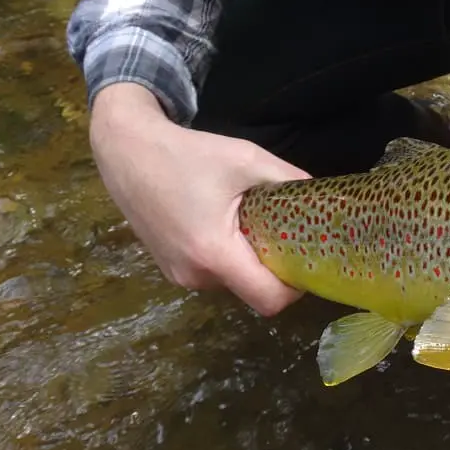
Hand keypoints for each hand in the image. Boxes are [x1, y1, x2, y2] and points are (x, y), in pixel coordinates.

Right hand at [89, 83, 310, 315]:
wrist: (126, 150)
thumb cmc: (188, 154)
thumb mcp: (247, 159)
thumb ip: (289, 180)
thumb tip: (324, 197)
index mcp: (214, 253)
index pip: (270, 300)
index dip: (295, 286)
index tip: (305, 257)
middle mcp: (195, 275)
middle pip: (254, 292)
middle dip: (274, 269)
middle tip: (285, 234)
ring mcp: (179, 276)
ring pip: (234, 284)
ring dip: (250, 262)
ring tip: (251, 223)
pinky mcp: (170, 269)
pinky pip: (214, 275)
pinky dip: (229, 259)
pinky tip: (227, 226)